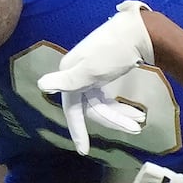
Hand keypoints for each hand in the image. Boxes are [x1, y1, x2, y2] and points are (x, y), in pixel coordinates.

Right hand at [36, 0, 152, 153]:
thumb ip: (67, 81)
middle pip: (91, 108)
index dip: (77, 131)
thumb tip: (42, 85)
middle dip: (113, 119)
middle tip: (136, 128)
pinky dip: (121, 106)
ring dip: (121, 114)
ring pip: (102, 104)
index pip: (72, 110)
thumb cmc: (114, 51)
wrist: (139, 31)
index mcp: (69, 75)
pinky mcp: (103, 73)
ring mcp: (90, 75)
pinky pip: (108, 97)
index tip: (83, 151)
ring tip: (141, 122)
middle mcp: (76, 76)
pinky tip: (136, 112)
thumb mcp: (91, 69)